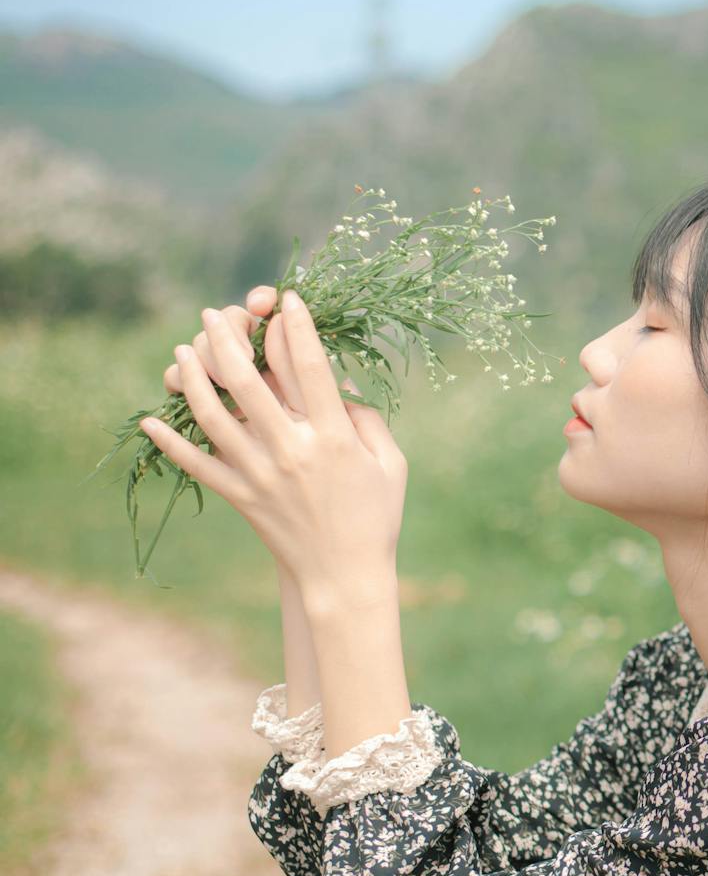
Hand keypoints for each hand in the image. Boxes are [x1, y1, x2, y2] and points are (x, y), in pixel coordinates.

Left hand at [141, 288, 407, 596]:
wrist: (344, 576)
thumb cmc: (375, 517)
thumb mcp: (389, 464)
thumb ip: (367, 420)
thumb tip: (339, 387)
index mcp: (335, 438)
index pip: (311, 368)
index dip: (298, 328)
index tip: (288, 299)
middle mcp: (292, 451)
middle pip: (249, 381)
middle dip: (228, 337)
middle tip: (216, 313)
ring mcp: (260, 475)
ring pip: (214, 415)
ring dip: (193, 378)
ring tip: (182, 350)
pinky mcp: (240, 497)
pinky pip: (198, 464)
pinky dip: (170, 442)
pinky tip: (149, 419)